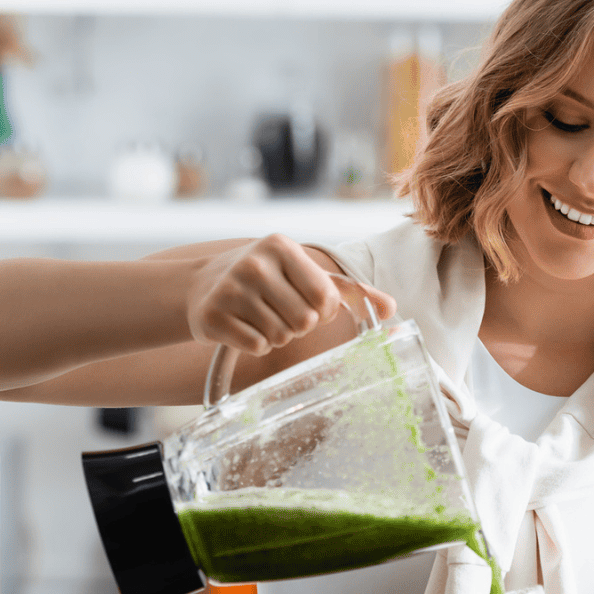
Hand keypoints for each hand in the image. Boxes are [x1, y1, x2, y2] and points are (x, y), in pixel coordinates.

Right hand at [189, 233, 395, 355]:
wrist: (201, 285)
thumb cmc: (264, 279)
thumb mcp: (302, 273)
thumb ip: (348, 291)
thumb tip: (391, 308)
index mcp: (281, 247)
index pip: (325, 298)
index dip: (321, 311)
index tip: (303, 302)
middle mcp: (254, 264)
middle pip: (304, 321)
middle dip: (298, 325)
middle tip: (279, 312)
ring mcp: (230, 289)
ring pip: (280, 336)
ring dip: (276, 335)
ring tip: (259, 317)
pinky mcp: (213, 316)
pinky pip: (256, 346)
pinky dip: (255, 344)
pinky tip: (243, 327)